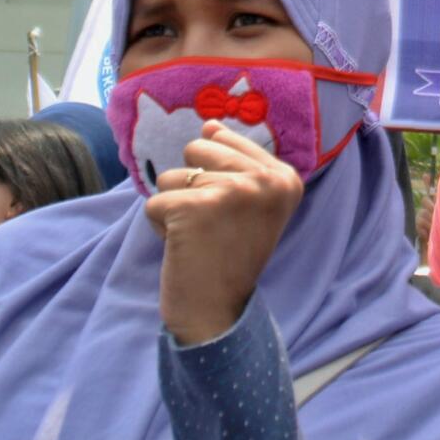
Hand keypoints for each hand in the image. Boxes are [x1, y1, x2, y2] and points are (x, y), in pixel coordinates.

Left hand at [146, 121, 304, 344]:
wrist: (217, 313)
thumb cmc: (229, 256)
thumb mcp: (250, 204)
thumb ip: (235, 162)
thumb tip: (208, 126)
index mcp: (285, 177)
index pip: (224, 140)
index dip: (214, 177)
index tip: (230, 214)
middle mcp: (266, 180)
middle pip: (197, 151)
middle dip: (192, 186)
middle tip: (212, 225)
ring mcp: (233, 192)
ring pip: (172, 176)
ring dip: (175, 208)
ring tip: (198, 237)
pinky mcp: (196, 208)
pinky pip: (154, 202)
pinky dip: (160, 228)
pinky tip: (184, 248)